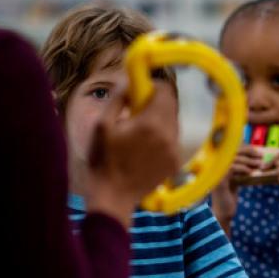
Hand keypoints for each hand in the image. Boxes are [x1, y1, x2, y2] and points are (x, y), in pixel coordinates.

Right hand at [86, 84, 179, 220]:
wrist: (113, 197)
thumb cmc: (103, 160)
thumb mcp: (102, 125)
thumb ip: (118, 98)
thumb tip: (129, 80)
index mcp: (151, 123)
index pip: (165, 91)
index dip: (153, 86)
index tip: (139, 90)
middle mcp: (169, 135)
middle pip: (171, 105)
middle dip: (155, 102)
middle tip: (135, 110)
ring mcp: (175, 150)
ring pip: (173, 122)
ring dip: (160, 119)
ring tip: (138, 131)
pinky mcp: (176, 162)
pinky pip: (173, 139)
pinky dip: (162, 136)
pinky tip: (145, 146)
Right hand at [211, 145, 262, 223]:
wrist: (224, 211)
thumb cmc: (230, 195)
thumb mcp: (237, 178)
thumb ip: (242, 169)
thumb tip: (256, 159)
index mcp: (220, 163)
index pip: (232, 149)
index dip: (245, 148)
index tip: (257, 151)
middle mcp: (216, 165)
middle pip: (232, 151)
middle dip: (248, 152)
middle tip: (260, 155)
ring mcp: (216, 172)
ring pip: (233, 159)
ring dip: (248, 161)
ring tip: (259, 164)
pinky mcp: (219, 179)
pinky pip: (232, 168)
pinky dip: (242, 168)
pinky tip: (250, 172)